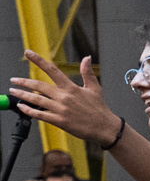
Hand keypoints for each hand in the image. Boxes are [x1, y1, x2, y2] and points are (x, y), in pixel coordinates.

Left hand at [7, 52, 122, 143]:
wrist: (105, 128)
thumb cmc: (100, 109)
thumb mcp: (95, 88)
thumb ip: (87, 73)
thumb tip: (87, 58)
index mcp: (71, 88)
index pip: (52, 70)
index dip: (38, 60)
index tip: (28, 52)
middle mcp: (64, 97)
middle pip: (39, 86)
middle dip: (23, 82)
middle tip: (13, 80)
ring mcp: (61, 110)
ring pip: (36, 100)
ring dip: (22, 95)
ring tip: (14, 91)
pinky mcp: (59, 121)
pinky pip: (39, 115)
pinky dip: (28, 111)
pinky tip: (22, 107)